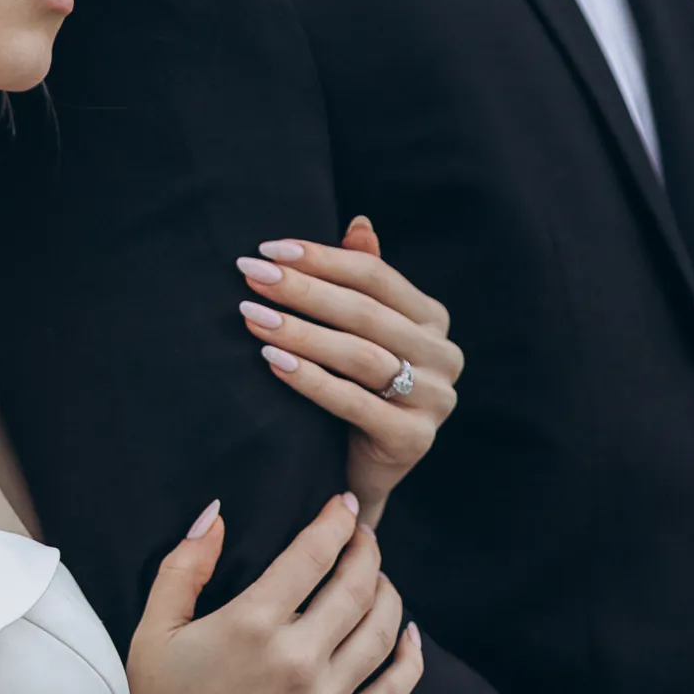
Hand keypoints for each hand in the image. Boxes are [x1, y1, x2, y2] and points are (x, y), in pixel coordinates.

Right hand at [123, 492, 422, 693]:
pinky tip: (410, 636)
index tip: (345, 505)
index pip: (313, 553)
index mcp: (252, 623)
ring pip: (380, 631)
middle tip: (365, 536)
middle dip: (367, 550)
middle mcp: (296, 657)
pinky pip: (392, 691)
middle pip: (356, 586)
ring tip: (381, 579)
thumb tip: (214, 514)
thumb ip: (185, 566)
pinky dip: (409, 658)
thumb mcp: (155, 629)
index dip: (335, 522)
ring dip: (389, 595)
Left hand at [237, 219, 461, 528]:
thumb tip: (359, 223)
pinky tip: (272, 361)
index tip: (267, 249)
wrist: (359, 470)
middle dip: (302, 290)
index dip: (321, 258)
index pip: (375, 276)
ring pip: (360, 355)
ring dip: (301, 332)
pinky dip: (310, 379)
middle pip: (365, 312)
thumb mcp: (360, 331)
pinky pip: (355, 402)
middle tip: (250, 276)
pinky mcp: (414, 440)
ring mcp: (434, 400)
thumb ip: (362, 280)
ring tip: (252, 316)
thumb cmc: (355, 386)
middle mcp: (443, 356)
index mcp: (432, 319)